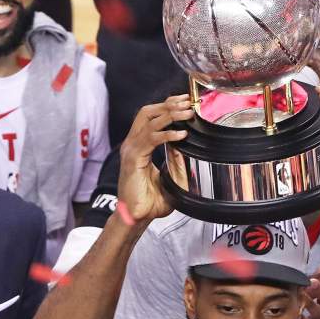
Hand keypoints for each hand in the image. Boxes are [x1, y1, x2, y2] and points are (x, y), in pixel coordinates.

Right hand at [117, 96, 191, 223]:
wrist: (136, 218)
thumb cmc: (150, 201)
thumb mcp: (169, 178)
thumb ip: (176, 162)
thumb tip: (187, 149)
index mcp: (139, 145)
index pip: (150, 116)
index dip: (167, 106)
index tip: (185, 101)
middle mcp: (132, 144)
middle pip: (147, 112)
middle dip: (168, 104)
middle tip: (188, 102)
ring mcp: (131, 150)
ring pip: (149, 121)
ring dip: (170, 115)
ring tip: (188, 113)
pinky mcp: (133, 159)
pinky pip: (151, 139)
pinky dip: (167, 134)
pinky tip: (182, 135)